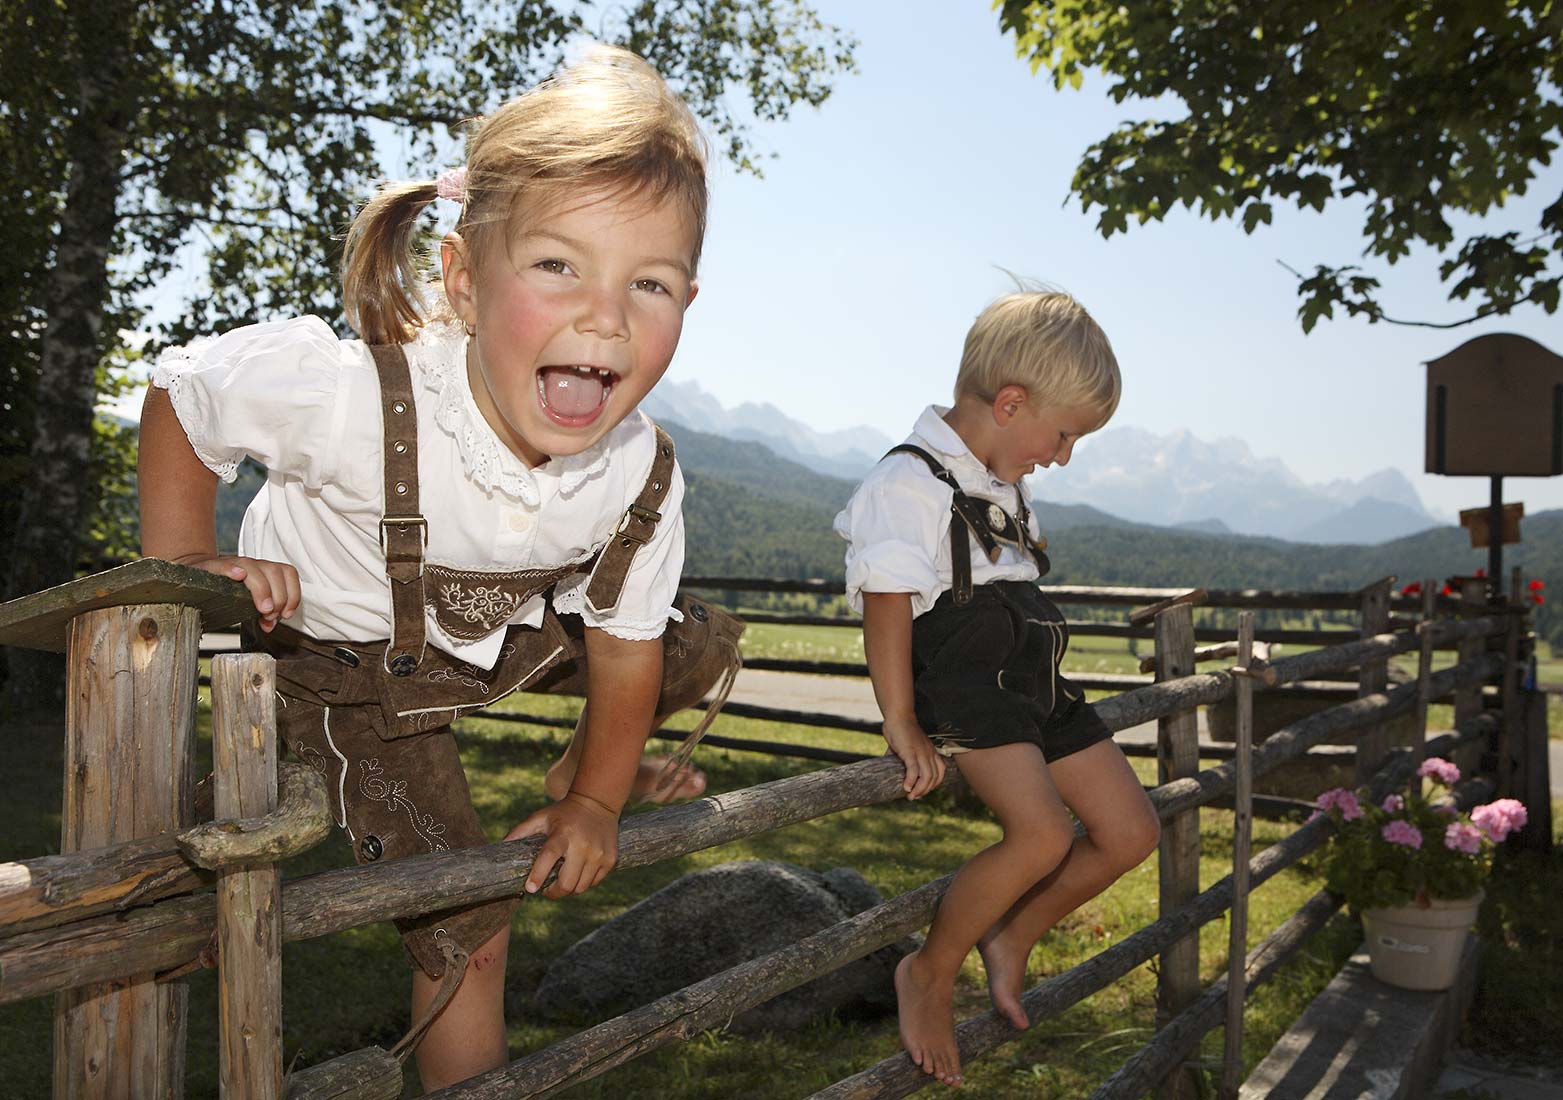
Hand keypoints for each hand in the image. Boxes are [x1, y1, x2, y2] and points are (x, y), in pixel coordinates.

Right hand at [173, 553, 299, 631]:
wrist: (197, 574)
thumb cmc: (227, 590)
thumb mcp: (250, 602)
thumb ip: (264, 612)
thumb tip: (270, 624)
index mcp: (265, 571)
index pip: (288, 573)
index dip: (292, 594)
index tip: (286, 614)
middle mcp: (252, 565)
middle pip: (274, 572)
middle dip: (278, 597)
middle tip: (269, 615)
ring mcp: (232, 564)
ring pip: (253, 567)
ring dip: (262, 589)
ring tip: (262, 608)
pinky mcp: (212, 567)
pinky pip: (223, 564)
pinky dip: (232, 570)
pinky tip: (237, 577)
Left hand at [505, 792, 619, 898]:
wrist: (598, 803)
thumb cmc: (564, 813)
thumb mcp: (541, 817)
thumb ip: (520, 832)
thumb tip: (500, 847)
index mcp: (563, 833)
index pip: (550, 856)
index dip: (539, 874)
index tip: (531, 889)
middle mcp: (583, 845)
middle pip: (567, 883)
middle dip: (553, 892)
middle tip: (546, 890)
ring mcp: (599, 854)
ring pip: (580, 888)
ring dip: (568, 889)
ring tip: (562, 880)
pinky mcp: (610, 860)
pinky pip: (593, 883)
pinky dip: (583, 883)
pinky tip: (578, 872)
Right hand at [882, 714, 945, 799]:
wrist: (898, 715)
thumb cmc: (900, 730)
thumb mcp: (906, 747)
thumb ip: (901, 758)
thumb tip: (890, 769)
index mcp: (930, 752)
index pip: (940, 773)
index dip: (933, 785)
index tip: (921, 791)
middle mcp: (929, 753)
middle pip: (934, 778)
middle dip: (925, 790)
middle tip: (914, 797)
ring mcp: (921, 752)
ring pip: (927, 777)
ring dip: (919, 789)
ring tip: (910, 795)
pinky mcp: (910, 751)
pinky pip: (914, 770)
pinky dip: (911, 781)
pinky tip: (905, 787)